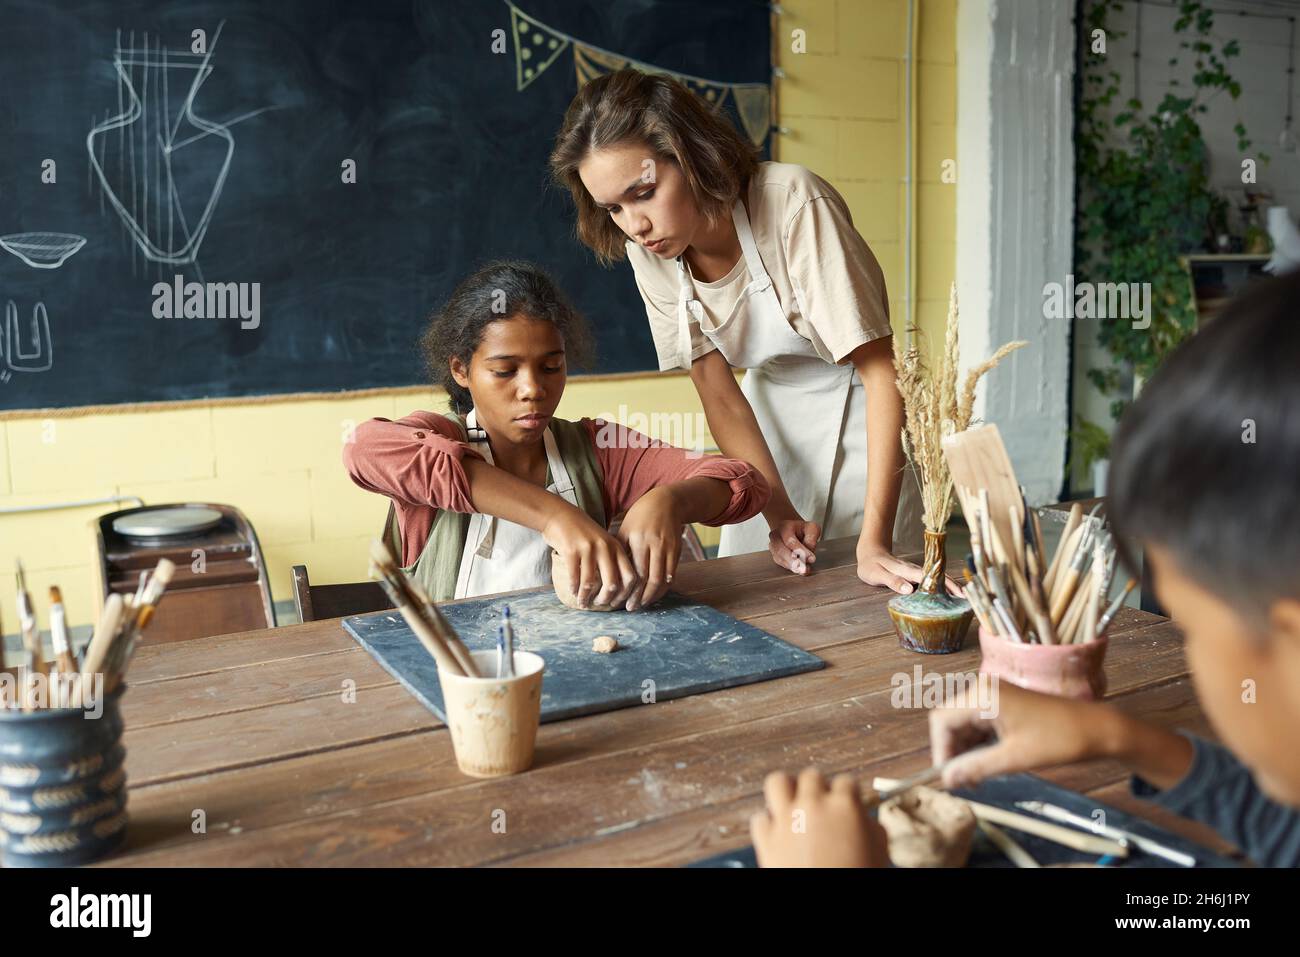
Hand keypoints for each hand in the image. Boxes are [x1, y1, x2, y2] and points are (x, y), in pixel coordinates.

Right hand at [542, 506, 638, 608]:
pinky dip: (574, 588)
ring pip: (590, 584)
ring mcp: (588, 549)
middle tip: (599, 604)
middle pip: (612, 584)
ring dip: (585, 597)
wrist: (559, 515)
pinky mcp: (571, 551)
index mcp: (616, 547)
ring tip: (582, 603)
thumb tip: (618, 589)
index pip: (631, 576)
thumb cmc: (582, 532)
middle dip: (606, 599)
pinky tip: (573, 592)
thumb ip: (613, 559)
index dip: (626, 594)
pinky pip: (575, 577)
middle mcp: (605, 548)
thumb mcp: (603, 541)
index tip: (618, 603)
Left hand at [615, 487, 683, 610]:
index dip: (627, 590)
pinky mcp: (677, 550)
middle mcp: (653, 544)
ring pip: (662, 579)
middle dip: (639, 597)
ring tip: (643, 604)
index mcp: (636, 539)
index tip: (620, 601)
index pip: (633, 571)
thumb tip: (606, 575)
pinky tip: (656, 593)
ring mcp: (667, 547)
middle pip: (648, 578)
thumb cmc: (639, 517)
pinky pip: (672, 574)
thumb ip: (618, 551)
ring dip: (653, 595)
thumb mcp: (625, 530)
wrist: (665, 503)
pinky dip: (664, 586)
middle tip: (631, 608)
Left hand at [750, 768, 887, 867]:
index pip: (846, 781)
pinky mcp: (766, 839)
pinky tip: (778, 833)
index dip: (847, 794)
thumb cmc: (856, 876)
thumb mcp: (878, 853)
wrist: (826, 906)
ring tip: (793, 803)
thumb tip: (865, 821)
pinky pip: (760, 818)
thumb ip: (873, 830)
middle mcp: (813, 805)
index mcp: (844, 806)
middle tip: (822, 806)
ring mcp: (786, 819)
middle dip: (818, 789)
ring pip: (777, 782)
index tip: (846, 803)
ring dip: (786, 790)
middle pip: (812, 776)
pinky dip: (768, 823)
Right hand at [767, 518, 819, 574]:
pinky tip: (798, 569)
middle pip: (781, 550)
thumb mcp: (811, 528)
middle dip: (793, 561)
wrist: (791, 529)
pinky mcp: (774, 554)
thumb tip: (809, 551)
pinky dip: (789, 567)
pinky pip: (780, 562)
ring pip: (779, 558)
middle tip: (804, 568)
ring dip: (791, 566)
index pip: (790, 540)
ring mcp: (773, 545)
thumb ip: (812, 537)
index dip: (800, 550)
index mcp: (785, 526)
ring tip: (802, 570)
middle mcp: (776, 536)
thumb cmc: (801, 529)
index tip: (811, 558)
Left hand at [856, 542, 961, 595]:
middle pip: (938, 577)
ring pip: (936, 578)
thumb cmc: (871, 565)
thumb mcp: (878, 575)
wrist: (870, 552)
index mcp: (908, 571)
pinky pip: (930, 581)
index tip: (959, 594)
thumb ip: (893, 581)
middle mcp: (914, 570)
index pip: (930, 578)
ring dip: (950, 587)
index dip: (945, 585)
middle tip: (967, 600)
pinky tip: (946, 597)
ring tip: (962, 600)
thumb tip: (910, 590)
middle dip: (954, 587)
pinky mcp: (914, 575)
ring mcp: (915, 572)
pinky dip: (941, 587)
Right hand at [929, 682, 1110, 788]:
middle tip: (963, 782)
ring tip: (976, 777)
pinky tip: (987, 763)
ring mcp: (993, 693)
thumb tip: (947, 779)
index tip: (948, 778)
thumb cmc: (1060, 740)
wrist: (1098, 728)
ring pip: (962, 723)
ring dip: (965, 749)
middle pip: (950, 720)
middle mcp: (983, 688)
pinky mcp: (1003, 701)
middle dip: (953, 752)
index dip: (940, 751)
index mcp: (983, 696)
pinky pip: (978, 721)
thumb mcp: (1015, 758)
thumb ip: (977, 767)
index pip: (942, 721)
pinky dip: (978, 743)